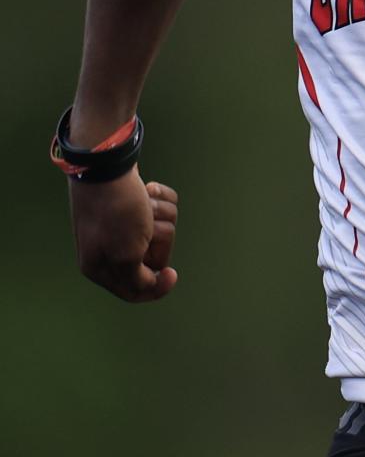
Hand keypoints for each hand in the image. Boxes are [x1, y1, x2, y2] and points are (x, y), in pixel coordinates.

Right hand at [70, 167, 178, 301]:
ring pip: (161, 228)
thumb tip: (149, 285)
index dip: (156, 287)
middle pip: (154, 257)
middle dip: (159, 237)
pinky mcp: (134, 203)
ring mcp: (122, 223)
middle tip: (147, 224)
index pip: (134, 292)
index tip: (172, 273)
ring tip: (145, 202)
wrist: (107, 164)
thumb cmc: (116, 213)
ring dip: (161, 214)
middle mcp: (109, 247)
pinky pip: (161, 207)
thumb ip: (137, 281)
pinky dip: (161, 197)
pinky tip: (148, 188)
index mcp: (100, 267)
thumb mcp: (125, 256)